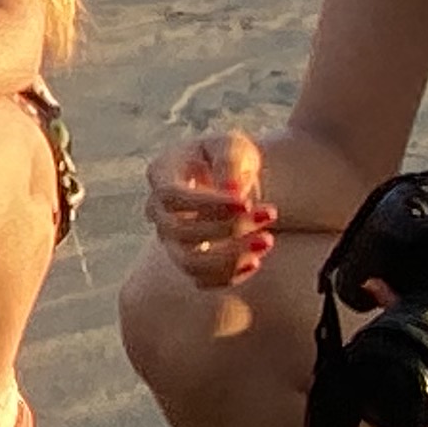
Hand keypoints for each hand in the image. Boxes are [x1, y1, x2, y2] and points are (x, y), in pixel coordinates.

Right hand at [143, 129, 273, 290]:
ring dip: (230, 257)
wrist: (234, 180)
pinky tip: (256, 260)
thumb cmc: (230, 156)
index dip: (207, 204)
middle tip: (270, 213)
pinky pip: (202, 280)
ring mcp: (169, 239)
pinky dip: (229, 275)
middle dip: (229, 228)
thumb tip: (232, 191)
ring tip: (267, 240)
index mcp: (161, 173)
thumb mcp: (233, 146)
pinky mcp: (187, 259)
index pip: (172, 196)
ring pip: (188, 262)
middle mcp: (157, 210)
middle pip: (180, 231)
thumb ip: (230, 162)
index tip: (246, 203)